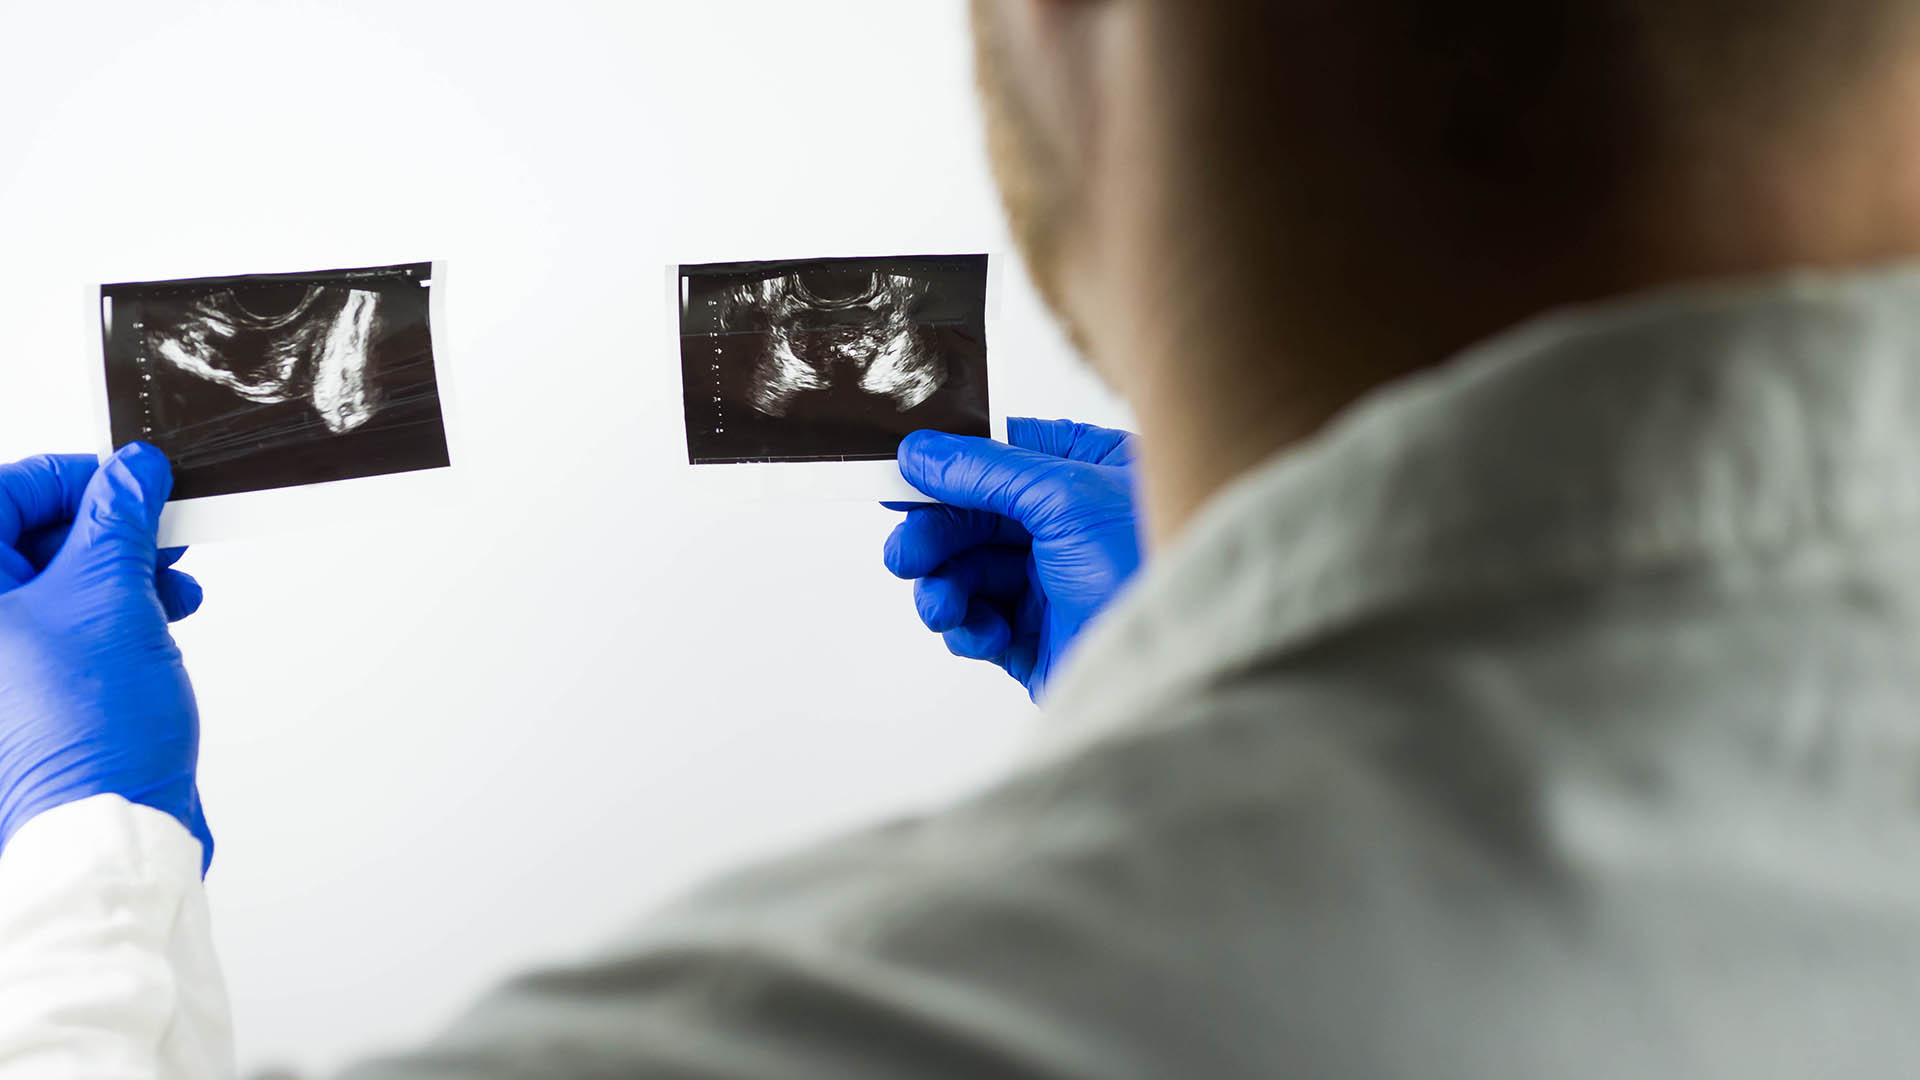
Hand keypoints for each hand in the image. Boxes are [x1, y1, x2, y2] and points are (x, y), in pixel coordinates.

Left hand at [0, 445, 211, 871]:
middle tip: (156, 526)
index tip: (128, 479)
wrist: (107, 825)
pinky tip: (165, 614)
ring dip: (124, 568)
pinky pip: (76, 624)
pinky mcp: (38, 690)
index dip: (72, 478)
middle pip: (31, 539)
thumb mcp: (112, 593)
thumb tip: (131, 472)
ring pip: (61, 581)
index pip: (4, 494)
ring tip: (173, 579)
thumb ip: (120, 518)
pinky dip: (122, 610)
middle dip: (107, 526)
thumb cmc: (85, 732)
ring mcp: (7, 663)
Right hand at [884, 418, 1140, 699]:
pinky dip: (969, 628)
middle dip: (935, 536)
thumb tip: (922, 452)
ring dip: (945, 587)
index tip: (899, 478)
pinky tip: (982, 633)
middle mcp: (1069, 526)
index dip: (946, 469)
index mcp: (1088, 474)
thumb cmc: (1154, 568)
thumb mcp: (1066, 496)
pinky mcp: (1038, 640)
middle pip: (972, 518)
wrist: (1184, 666)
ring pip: (967, 573)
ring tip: (943, 605)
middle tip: (906, 555)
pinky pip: (979, 624)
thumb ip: (987, 470)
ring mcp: (1052, 584)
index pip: (999, 456)